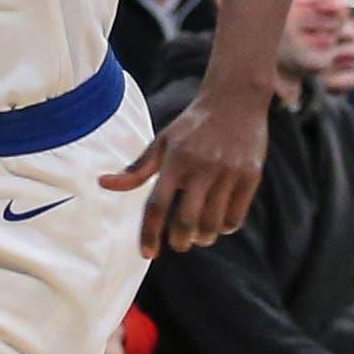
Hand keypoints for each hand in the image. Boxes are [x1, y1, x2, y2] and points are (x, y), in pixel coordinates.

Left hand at [102, 83, 267, 258]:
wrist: (235, 99)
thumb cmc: (193, 125)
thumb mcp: (162, 142)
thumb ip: (136, 169)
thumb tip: (103, 183)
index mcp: (175, 160)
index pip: (157, 205)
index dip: (149, 234)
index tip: (147, 253)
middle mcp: (201, 167)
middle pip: (186, 221)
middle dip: (179, 241)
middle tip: (178, 244)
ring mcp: (228, 172)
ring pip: (213, 223)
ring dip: (203, 237)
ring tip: (198, 236)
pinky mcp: (250, 176)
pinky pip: (236, 216)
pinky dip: (225, 228)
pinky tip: (218, 224)